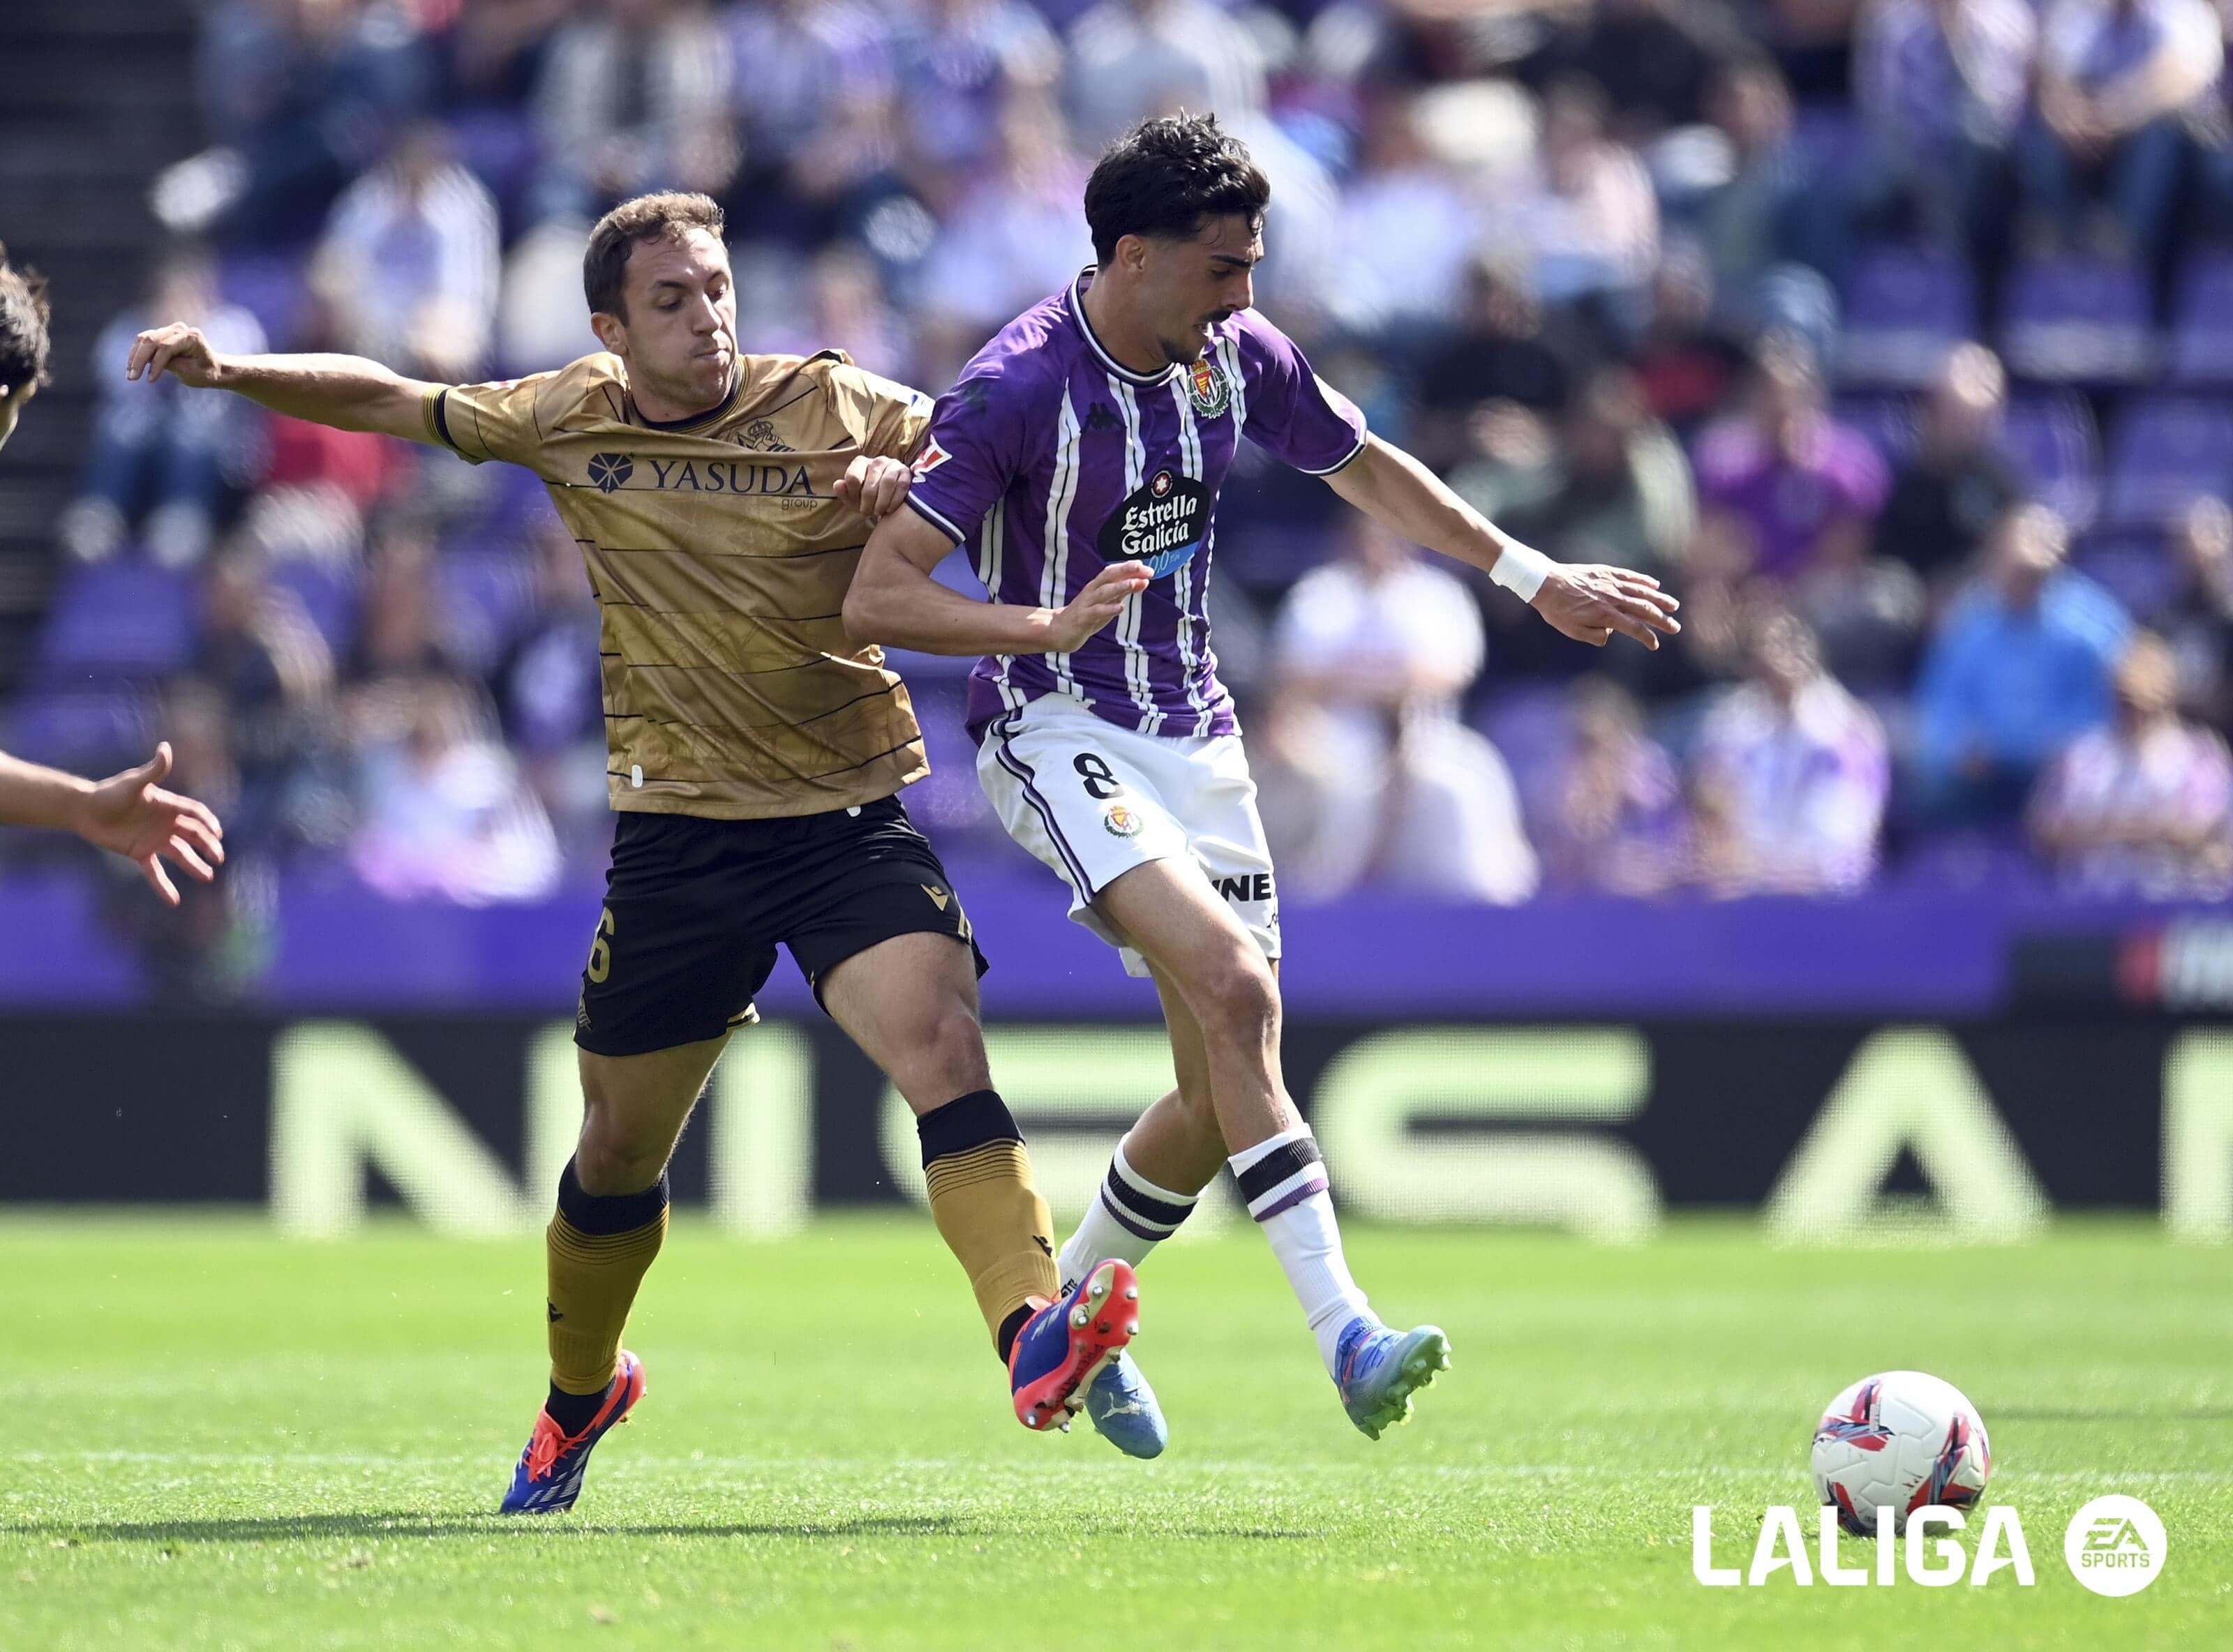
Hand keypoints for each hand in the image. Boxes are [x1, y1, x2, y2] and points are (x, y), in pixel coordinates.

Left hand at [73, 743, 225, 905]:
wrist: (83, 810)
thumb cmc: (108, 792)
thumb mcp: (133, 783)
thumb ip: (153, 770)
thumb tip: (165, 748)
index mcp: (167, 805)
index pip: (194, 813)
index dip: (208, 821)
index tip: (219, 833)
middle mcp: (165, 823)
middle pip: (193, 835)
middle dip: (208, 846)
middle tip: (219, 858)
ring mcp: (154, 839)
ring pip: (180, 855)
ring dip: (194, 866)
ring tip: (207, 877)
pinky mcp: (140, 853)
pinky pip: (155, 872)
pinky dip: (163, 886)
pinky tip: (174, 900)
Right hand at [126, 323, 225, 387]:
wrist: (213, 368)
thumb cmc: (205, 372)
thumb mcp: (191, 372)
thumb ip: (171, 364)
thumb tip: (149, 361)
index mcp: (191, 337)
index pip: (166, 347)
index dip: (156, 364)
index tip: (150, 380)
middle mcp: (179, 329)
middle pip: (151, 340)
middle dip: (139, 359)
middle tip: (132, 378)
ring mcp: (170, 330)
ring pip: (144, 339)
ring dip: (134, 357)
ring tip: (130, 375)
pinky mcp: (162, 335)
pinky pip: (144, 342)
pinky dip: (137, 354)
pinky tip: (131, 368)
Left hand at [837, 454, 912, 524]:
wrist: (889, 499)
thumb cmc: (867, 498)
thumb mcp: (853, 498)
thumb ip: (843, 492)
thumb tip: (838, 484)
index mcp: (860, 462)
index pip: (853, 477)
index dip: (853, 495)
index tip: (857, 505)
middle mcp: (877, 460)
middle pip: (870, 483)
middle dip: (868, 503)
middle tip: (868, 513)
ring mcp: (893, 464)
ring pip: (887, 483)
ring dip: (882, 502)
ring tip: (879, 512)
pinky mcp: (906, 472)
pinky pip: (901, 486)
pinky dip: (895, 500)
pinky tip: (890, 509)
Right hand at [1044, 561, 1150, 651]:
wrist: (1059, 631)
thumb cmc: (1087, 614)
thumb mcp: (1107, 602)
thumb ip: (1123, 592)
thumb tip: (1144, 581)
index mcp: (1097, 585)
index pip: (1114, 572)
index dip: (1130, 568)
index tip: (1147, 568)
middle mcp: (1092, 591)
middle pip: (1108, 576)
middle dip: (1125, 571)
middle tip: (1142, 568)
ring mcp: (1086, 604)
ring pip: (1103, 592)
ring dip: (1119, 587)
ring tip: (1133, 584)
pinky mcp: (1082, 618)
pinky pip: (1096, 612)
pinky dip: (1108, 609)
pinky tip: (1120, 608)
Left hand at [1532, 563, 1681, 649]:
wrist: (1545, 583)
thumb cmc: (1557, 610)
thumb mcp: (1573, 631)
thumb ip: (1595, 636)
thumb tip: (1611, 634)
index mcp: (1606, 615)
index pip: (1635, 629)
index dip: (1647, 638)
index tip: (1654, 645)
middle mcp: (1613, 599)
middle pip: (1645, 610)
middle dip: (1662, 620)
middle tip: (1675, 627)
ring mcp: (1611, 584)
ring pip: (1642, 591)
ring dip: (1660, 599)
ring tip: (1673, 606)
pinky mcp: (1606, 572)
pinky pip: (1630, 576)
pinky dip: (1644, 580)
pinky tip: (1655, 584)